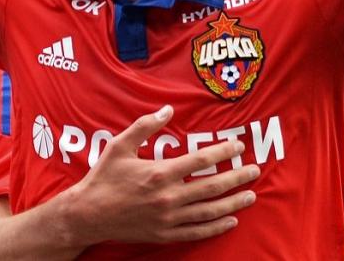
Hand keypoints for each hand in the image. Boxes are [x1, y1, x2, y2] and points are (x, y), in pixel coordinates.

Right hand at [65, 105, 260, 244]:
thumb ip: (145, 126)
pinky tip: (231, 221)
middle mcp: (168, 197)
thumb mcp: (120, 145)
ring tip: (251, 196)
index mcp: (159, 173)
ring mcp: (168, 218)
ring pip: (209, 211)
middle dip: (237, 177)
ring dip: (233, 203)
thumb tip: (168, 109)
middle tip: (255, 171)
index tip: (238, 146)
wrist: (88, 215)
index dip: (223, 152)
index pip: (201, 160)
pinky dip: (217, 227)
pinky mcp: (164, 234)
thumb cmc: (103, 177)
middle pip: (212, 187)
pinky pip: (197, 232)